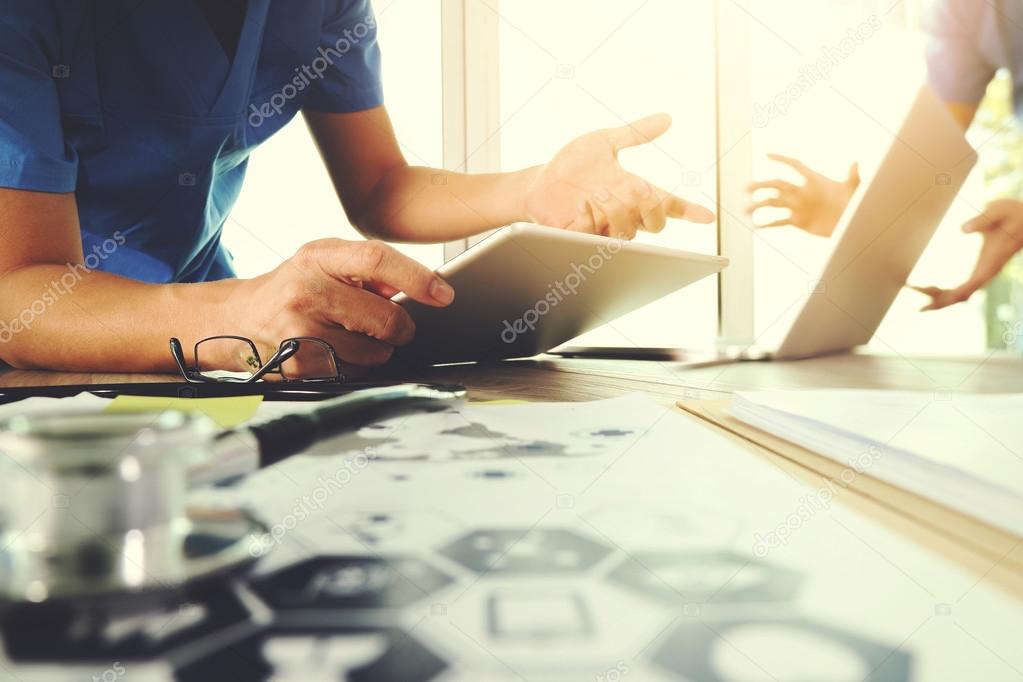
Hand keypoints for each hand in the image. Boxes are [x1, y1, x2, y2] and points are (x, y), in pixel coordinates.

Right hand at [230, 239, 453, 373]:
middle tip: (396, 326)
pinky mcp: (300, 367)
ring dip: (378, 349)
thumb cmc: (296, 287)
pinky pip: (355, 373)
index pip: (377, 260)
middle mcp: (307, 292)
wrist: (242, 318)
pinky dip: (357, 366)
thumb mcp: (326, 262)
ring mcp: (301, 333)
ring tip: (355, 335)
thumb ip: (371, 270)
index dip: (416, 278)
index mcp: (318, 257)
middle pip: (386, 319)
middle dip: (401, 327)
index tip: (442, 294)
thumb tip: (420, 288)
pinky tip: (337, 351)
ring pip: (375, 353)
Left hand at [523, 113, 715, 239]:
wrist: (538, 183)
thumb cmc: (571, 166)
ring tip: (598, 193)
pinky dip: (590, 219)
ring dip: (617, 212)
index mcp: (634, 191)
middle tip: (637, 189)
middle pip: (656, 224)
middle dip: (651, 207)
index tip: (707, 216)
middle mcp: (624, 212)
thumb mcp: (604, 142)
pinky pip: (595, 237)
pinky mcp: (582, 238)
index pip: (669, 204)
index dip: (689, 211)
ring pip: (628, 233)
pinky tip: (580, 205)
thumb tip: (667, 117)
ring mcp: (604, 228)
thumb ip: (635, 133)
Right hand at [747, 154, 859, 236]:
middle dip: (761, 185)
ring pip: (772, 204)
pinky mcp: (796, 221)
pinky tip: (755, 226)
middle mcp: (801, 192)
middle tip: (747, 188)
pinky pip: (778, 222)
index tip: (767, 155)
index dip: (782, 159)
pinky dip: (766, 224)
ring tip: (745, 210)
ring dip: (758, 206)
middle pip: (776, 185)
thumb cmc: (853, 204)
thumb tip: (856, 163)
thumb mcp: (853, 190)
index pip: (794, 165)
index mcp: (812, 180)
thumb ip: (853, 177)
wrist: (849, 224)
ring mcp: (797, 207)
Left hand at [912, 199, 1022, 310]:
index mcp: (991, 264)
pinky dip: (945, 291)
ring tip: (915, 290)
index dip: (944, 295)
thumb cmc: (1013, 212)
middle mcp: (987, 273)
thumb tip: (963, 229)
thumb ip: (982, 220)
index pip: (966, 289)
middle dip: (937, 299)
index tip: (922, 289)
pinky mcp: (982, 269)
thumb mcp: (998, 211)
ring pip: (961, 295)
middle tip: (911, 289)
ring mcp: (985, 273)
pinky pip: (963, 288)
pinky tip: (930, 290)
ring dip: (939, 298)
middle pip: (961, 296)